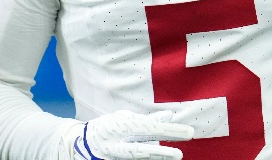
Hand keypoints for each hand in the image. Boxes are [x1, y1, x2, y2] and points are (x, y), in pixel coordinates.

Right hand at [69, 109, 194, 159]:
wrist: (83, 143)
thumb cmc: (110, 127)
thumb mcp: (127, 119)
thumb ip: (148, 119)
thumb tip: (170, 116)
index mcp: (122, 126)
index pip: (150, 129)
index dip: (168, 131)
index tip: (188, 132)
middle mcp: (120, 142)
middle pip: (145, 147)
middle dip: (163, 151)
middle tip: (182, 152)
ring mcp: (117, 154)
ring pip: (140, 156)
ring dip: (159, 157)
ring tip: (176, 156)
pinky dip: (150, 159)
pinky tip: (162, 159)